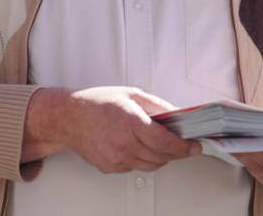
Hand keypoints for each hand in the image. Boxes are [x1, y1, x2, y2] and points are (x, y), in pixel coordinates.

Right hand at [33, 86, 199, 173]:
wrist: (68, 119)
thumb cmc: (97, 103)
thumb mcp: (132, 95)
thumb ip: (158, 106)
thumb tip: (178, 114)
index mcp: (131, 123)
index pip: (165, 142)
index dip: (183, 146)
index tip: (195, 146)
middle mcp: (123, 144)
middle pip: (161, 156)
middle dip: (177, 152)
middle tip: (186, 145)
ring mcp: (116, 159)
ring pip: (151, 165)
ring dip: (162, 157)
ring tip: (164, 145)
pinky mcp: (110, 168)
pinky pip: (136, 167)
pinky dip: (144, 159)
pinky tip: (141, 147)